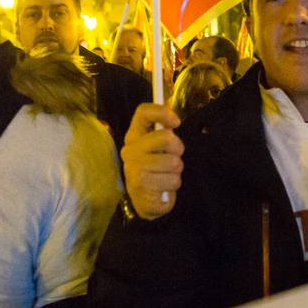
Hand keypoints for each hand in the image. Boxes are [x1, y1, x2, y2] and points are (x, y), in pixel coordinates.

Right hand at [122, 103, 182, 218]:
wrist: (147, 201)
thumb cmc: (157, 170)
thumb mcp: (160, 148)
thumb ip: (163, 130)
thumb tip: (169, 107)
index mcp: (134, 136)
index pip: (143, 112)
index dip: (162, 113)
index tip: (176, 123)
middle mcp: (130, 149)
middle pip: (166, 137)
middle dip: (177, 149)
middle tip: (172, 158)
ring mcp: (133, 167)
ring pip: (173, 161)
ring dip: (176, 171)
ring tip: (166, 175)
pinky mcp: (140, 184)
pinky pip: (173, 180)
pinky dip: (173, 185)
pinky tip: (163, 187)